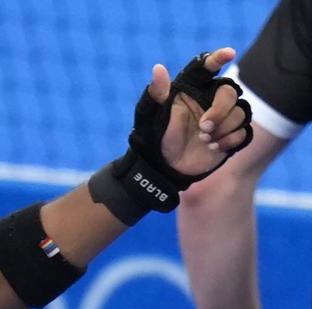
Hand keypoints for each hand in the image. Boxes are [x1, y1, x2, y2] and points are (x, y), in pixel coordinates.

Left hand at [149, 48, 250, 178]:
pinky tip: (213, 148)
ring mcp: (224, 118)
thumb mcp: (151, 115)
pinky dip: (230, 140)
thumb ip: (157, 93)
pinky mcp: (231, 135)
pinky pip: (245, 132)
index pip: (207, 68)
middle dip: (220, 110)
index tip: (229, 53)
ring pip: (241, 112)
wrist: (164, 166)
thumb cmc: (156, 136)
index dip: (218, 57)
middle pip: (231, 92)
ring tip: (204, 140)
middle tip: (203, 126)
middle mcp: (211, 100)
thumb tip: (158, 68)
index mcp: (192, 89)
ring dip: (223, 129)